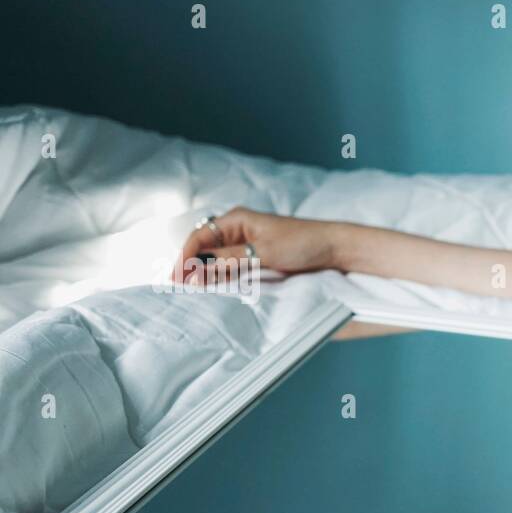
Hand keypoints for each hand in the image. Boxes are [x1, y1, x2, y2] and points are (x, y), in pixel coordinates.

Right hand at [172, 208, 339, 283]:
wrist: (333, 249)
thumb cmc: (303, 243)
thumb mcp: (262, 253)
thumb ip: (229, 261)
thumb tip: (197, 270)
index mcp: (236, 220)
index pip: (199, 238)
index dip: (185, 257)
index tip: (176, 277)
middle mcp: (237, 230)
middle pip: (204, 249)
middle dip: (191, 267)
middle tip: (178, 288)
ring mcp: (246, 245)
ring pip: (216, 261)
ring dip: (205, 275)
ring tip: (192, 292)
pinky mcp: (256, 259)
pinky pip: (232, 268)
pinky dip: (222, 279)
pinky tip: (215, 290)